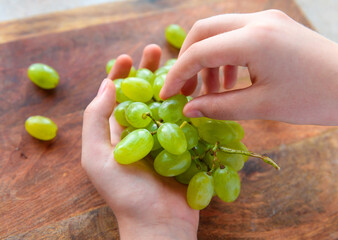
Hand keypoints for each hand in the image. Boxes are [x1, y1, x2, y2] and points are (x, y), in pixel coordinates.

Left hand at [82, 44, 198, 239]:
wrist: (160, 223)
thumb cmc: (125, 193)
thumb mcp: (98, 157)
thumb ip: (96, 120)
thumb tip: (106, 84)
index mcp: (116, 133)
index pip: (116, 97)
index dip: (120, 74)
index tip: (127, 57)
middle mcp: (139, 132)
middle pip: (143, 94)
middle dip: (147, 71)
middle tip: (155, 50)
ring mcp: (163, 139)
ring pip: (167, 103)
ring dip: (171, 82)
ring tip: (178, 64)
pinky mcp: (184, 146)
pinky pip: (186, 119)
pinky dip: (190, 103)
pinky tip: (196, 88)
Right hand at [160, 10, 337, 125]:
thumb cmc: (315, 99)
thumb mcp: (262, 106)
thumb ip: (218, 106)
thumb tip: (188, 110)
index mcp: (254, 39)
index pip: (199, 52)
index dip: (177, 75)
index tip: (166, 96)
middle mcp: (258, 20)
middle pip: (203, 30)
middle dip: (187, 60)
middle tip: (184, 89)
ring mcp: (268, 19)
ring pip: (219, 31)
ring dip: (207, 59)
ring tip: (210, 91)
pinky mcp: (275, 25)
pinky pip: (238, 34)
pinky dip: (225, 55)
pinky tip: (230, 80)